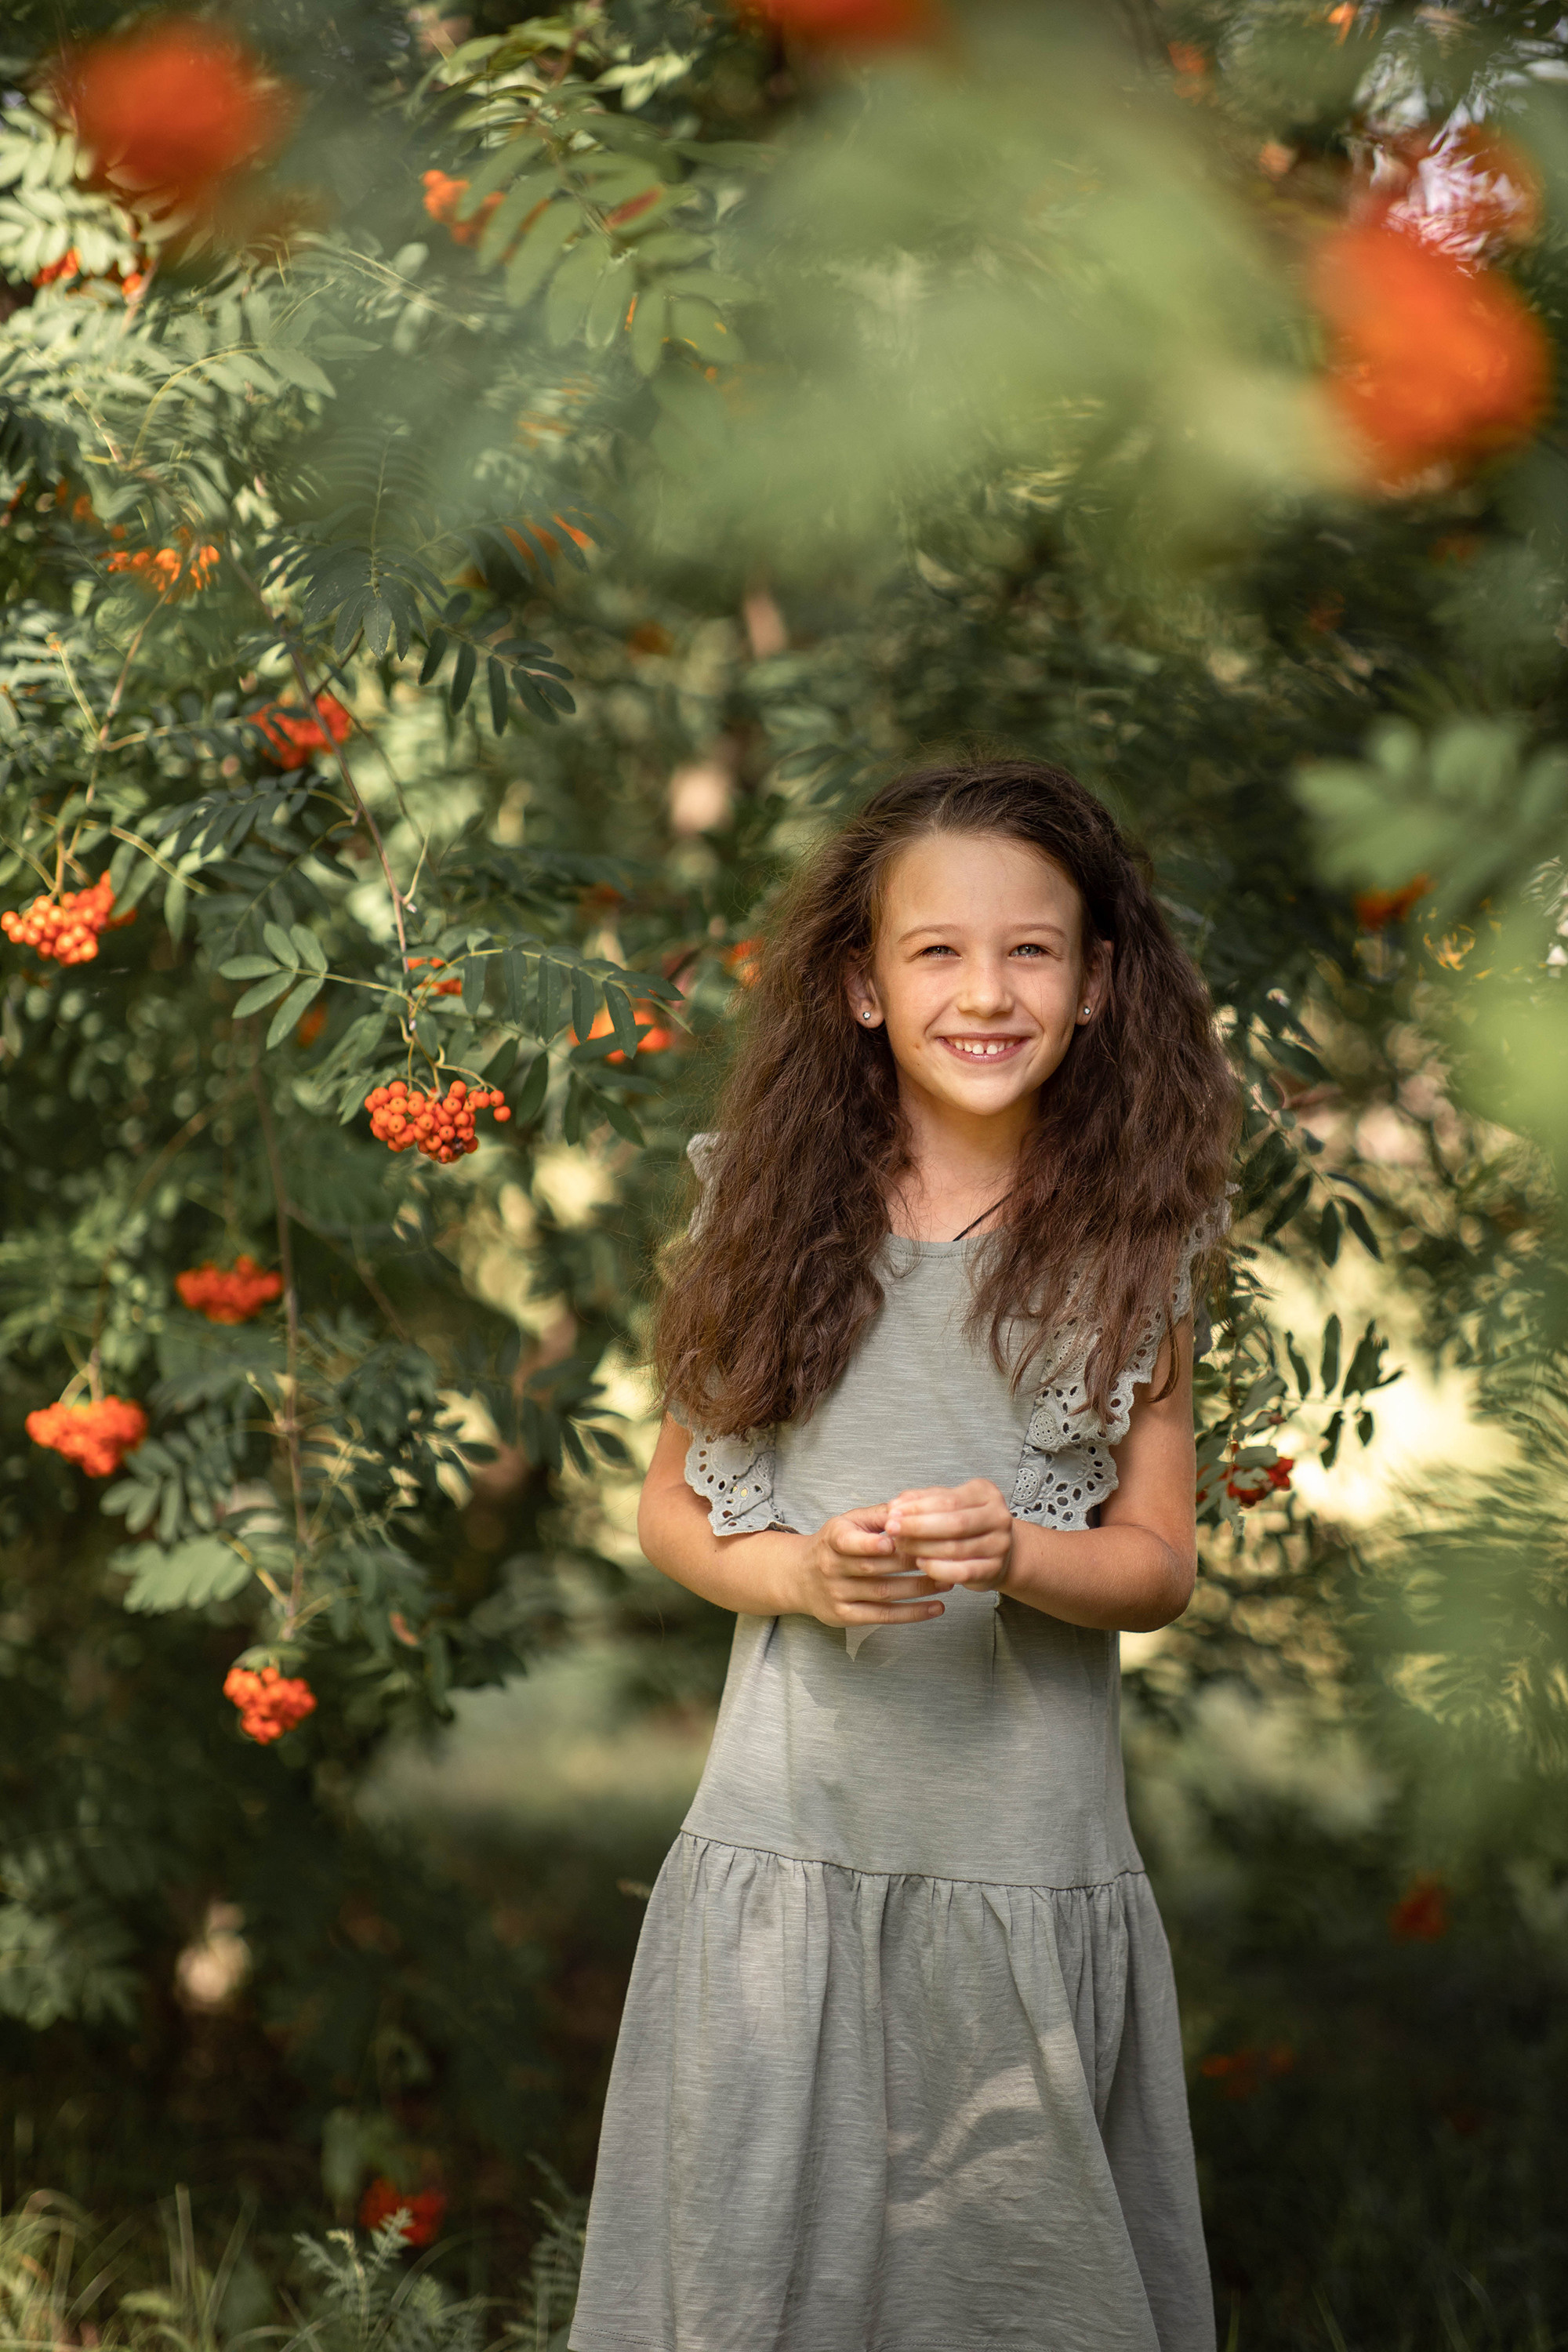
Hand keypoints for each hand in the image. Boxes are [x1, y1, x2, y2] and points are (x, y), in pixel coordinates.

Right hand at [789, 1506, 949, 1628]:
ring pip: (883, 1593)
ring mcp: (837, 1594)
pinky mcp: (844, 1617)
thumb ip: (878, 1515)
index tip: (893, 1542)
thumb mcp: (848, 1522)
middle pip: (874, 1568)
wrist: (799, 1576)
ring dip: (919, 1588)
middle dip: (911, 1563)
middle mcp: (831, 1567)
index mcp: (832, 1539)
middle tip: (944, 1558)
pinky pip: (883, 1616)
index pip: (848, 1542)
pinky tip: (936, 1607)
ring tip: (948, 1581)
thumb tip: (909, 1507)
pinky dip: (912, 1613)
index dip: (870, 1543)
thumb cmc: (834, 1545)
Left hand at [884, 1479, 1014, 1592]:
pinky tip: (921, 1563)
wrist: (997, 1550)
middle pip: (954, 1523)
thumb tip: (896, 1504)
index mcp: (986, 1493)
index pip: (948, 1499)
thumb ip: (922, 1500)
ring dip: (922, 1547)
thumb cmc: (967, 1524)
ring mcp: (999, 1545)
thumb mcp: (946, 1504)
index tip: (893, 1511)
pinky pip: (961, 1572)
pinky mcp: (994, 1569)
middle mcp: (998, 1517)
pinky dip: (937, 1568)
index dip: (917, 1507)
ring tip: (902, 1545)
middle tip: (892, 1529)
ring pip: (955, 1548)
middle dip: (917, 1526)